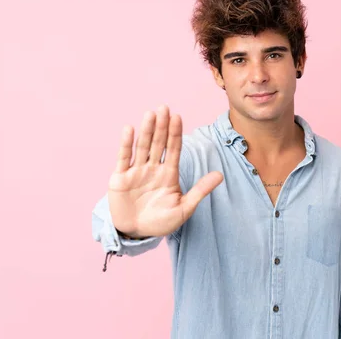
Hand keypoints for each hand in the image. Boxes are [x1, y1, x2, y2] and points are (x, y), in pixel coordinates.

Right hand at [107, 105, 222, 237]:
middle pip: (158, 143)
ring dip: (146, 130)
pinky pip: (124, 158)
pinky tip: (129, 129)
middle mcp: (153, 168)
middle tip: (164, 107)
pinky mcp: (120, 178)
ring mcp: (136, 172)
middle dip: (162, 126)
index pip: (173, 149)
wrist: (137, 234)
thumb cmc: (161, 222)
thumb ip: (200, 191)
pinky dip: (126, 144)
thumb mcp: (184, 208)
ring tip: (150, 114)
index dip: (176, 133)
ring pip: (142, 147)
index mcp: (169, 174)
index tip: (178, 117)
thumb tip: (220, 175)